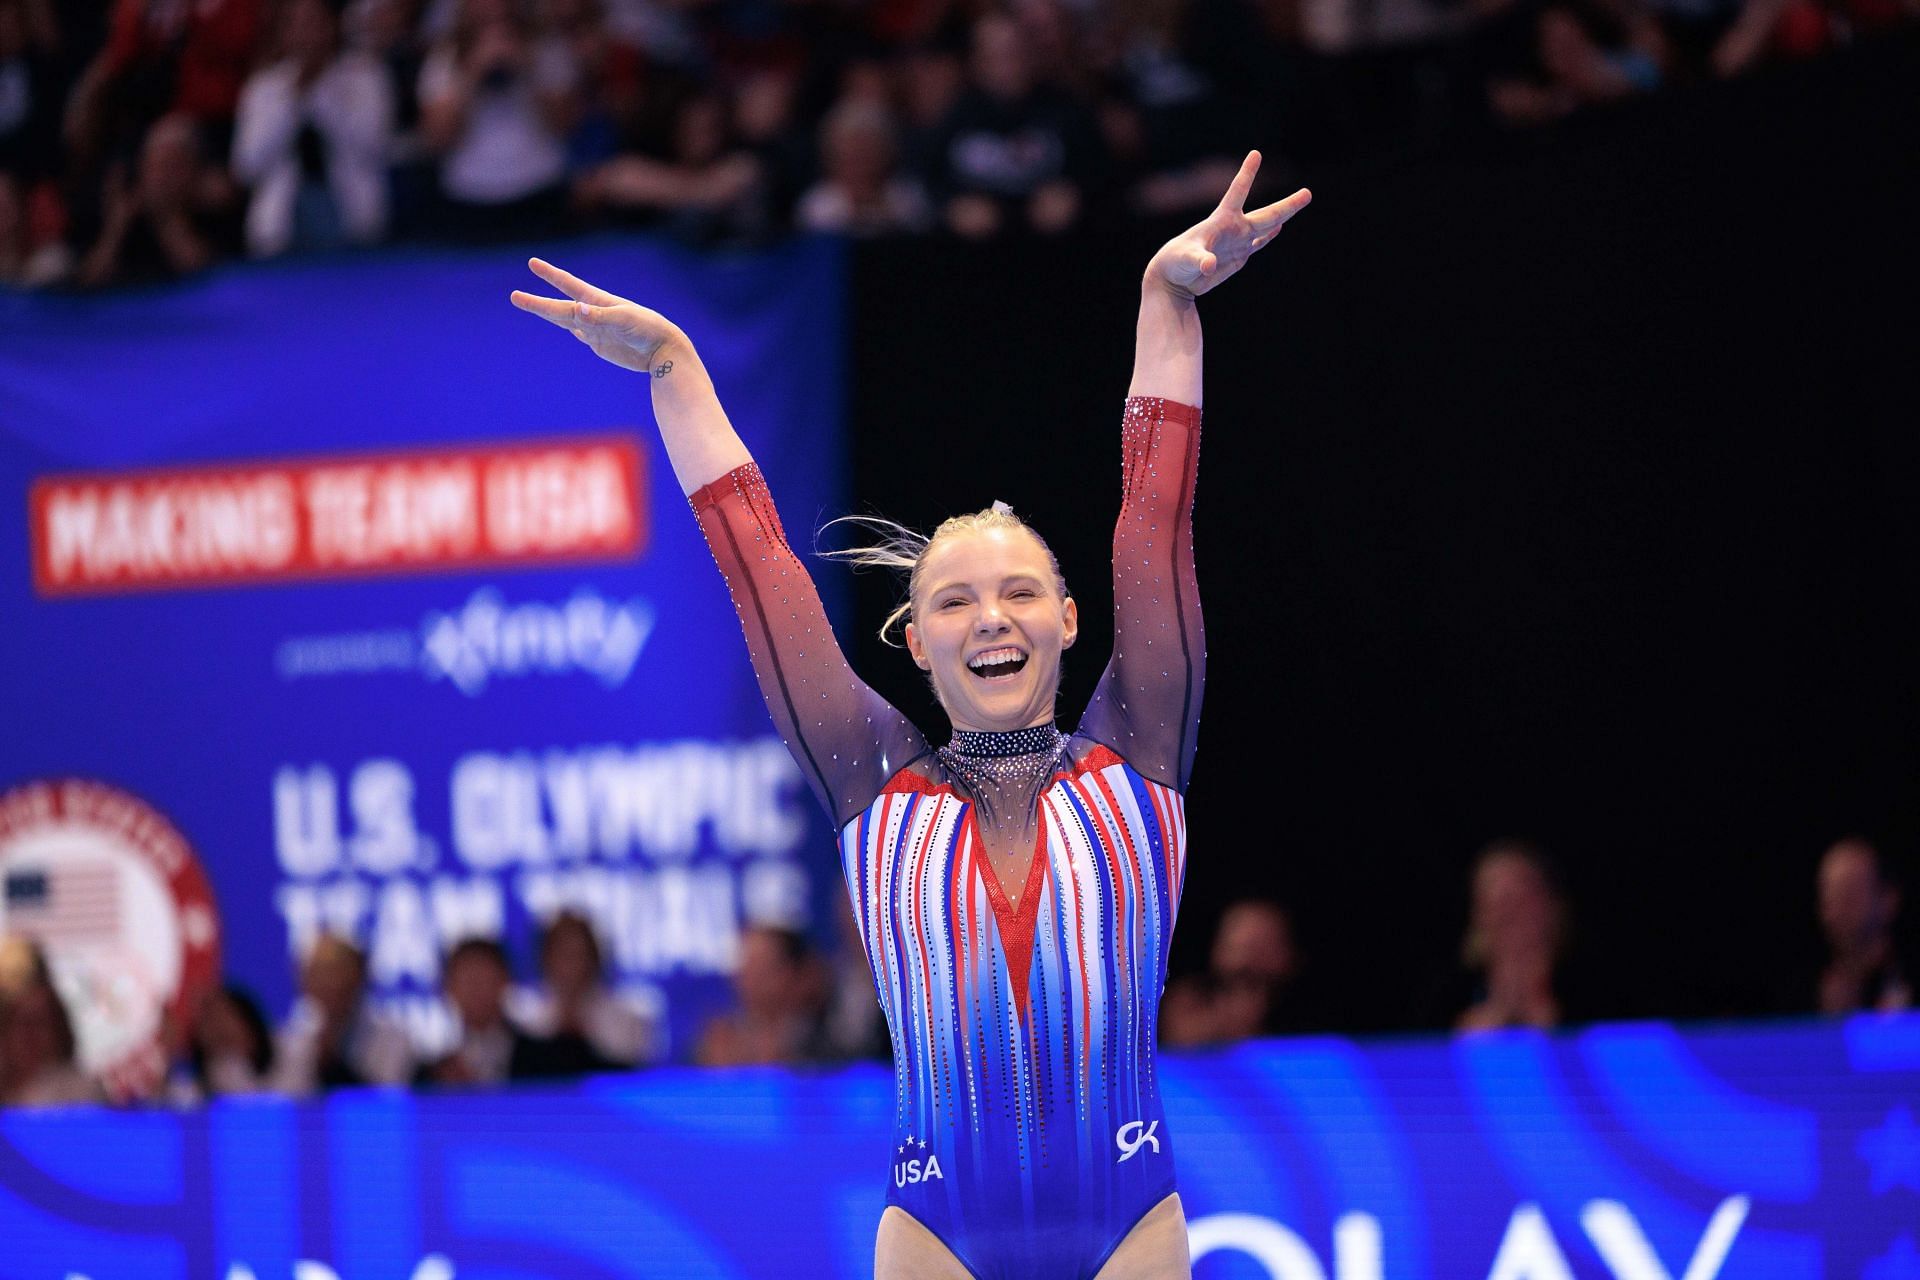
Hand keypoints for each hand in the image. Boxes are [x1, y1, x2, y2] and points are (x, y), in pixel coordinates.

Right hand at [511, 258, 684, 373]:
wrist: (663, 350)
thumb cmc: (648, 329)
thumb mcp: (624, 320)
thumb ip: (599, 316)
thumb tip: (575, 310)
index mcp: (598, 301)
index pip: (569, 285)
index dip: (550, 274)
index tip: (533, 262)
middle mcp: (593, 313)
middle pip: (559, 307)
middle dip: (537, 302)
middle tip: (514, 296)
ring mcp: (595, 329)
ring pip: (565, 319)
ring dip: (546, 313)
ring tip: (525, 303)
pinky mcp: (601, 344)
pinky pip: (581, 333)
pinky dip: (570, 328)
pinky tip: (568, 325)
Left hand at [1144, 151, 1310, 299]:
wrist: (1173, 278)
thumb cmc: (1176, 263)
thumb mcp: (1186, 260)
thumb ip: (1198, 261)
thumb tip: (1209, 265)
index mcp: (1221, 221)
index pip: (1237, 192)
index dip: (1246, 174)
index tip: (1255, 153)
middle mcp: (1233, 228)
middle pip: (1266, 214)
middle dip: (1287, 205)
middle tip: (1308, 193)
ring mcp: (1237, 241)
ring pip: (1266, 226)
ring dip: (1284, 215)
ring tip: (1302, 199)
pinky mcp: (1238, 256)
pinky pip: (1258, 243)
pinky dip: (1269, 236)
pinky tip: (1279, 228)